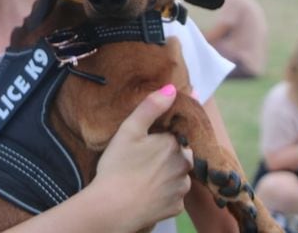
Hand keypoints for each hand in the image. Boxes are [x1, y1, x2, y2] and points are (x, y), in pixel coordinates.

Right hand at [91, 85, 192, 230]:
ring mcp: (181, 188)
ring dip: (168, 172)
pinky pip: (174, 194)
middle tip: (145, 156)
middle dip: (168, 152)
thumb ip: (151, 106)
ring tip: (145, 174)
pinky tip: (147, 190)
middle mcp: (184, 165)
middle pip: (181, 153)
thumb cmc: (118, 166)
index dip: (167, 132)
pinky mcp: (176, 207)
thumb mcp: (129, 129)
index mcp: (174, 143)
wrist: (113, 208)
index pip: (179, 131)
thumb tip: (172, 88)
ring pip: (179, 174)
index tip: (152, 138)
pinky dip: (164, 191)